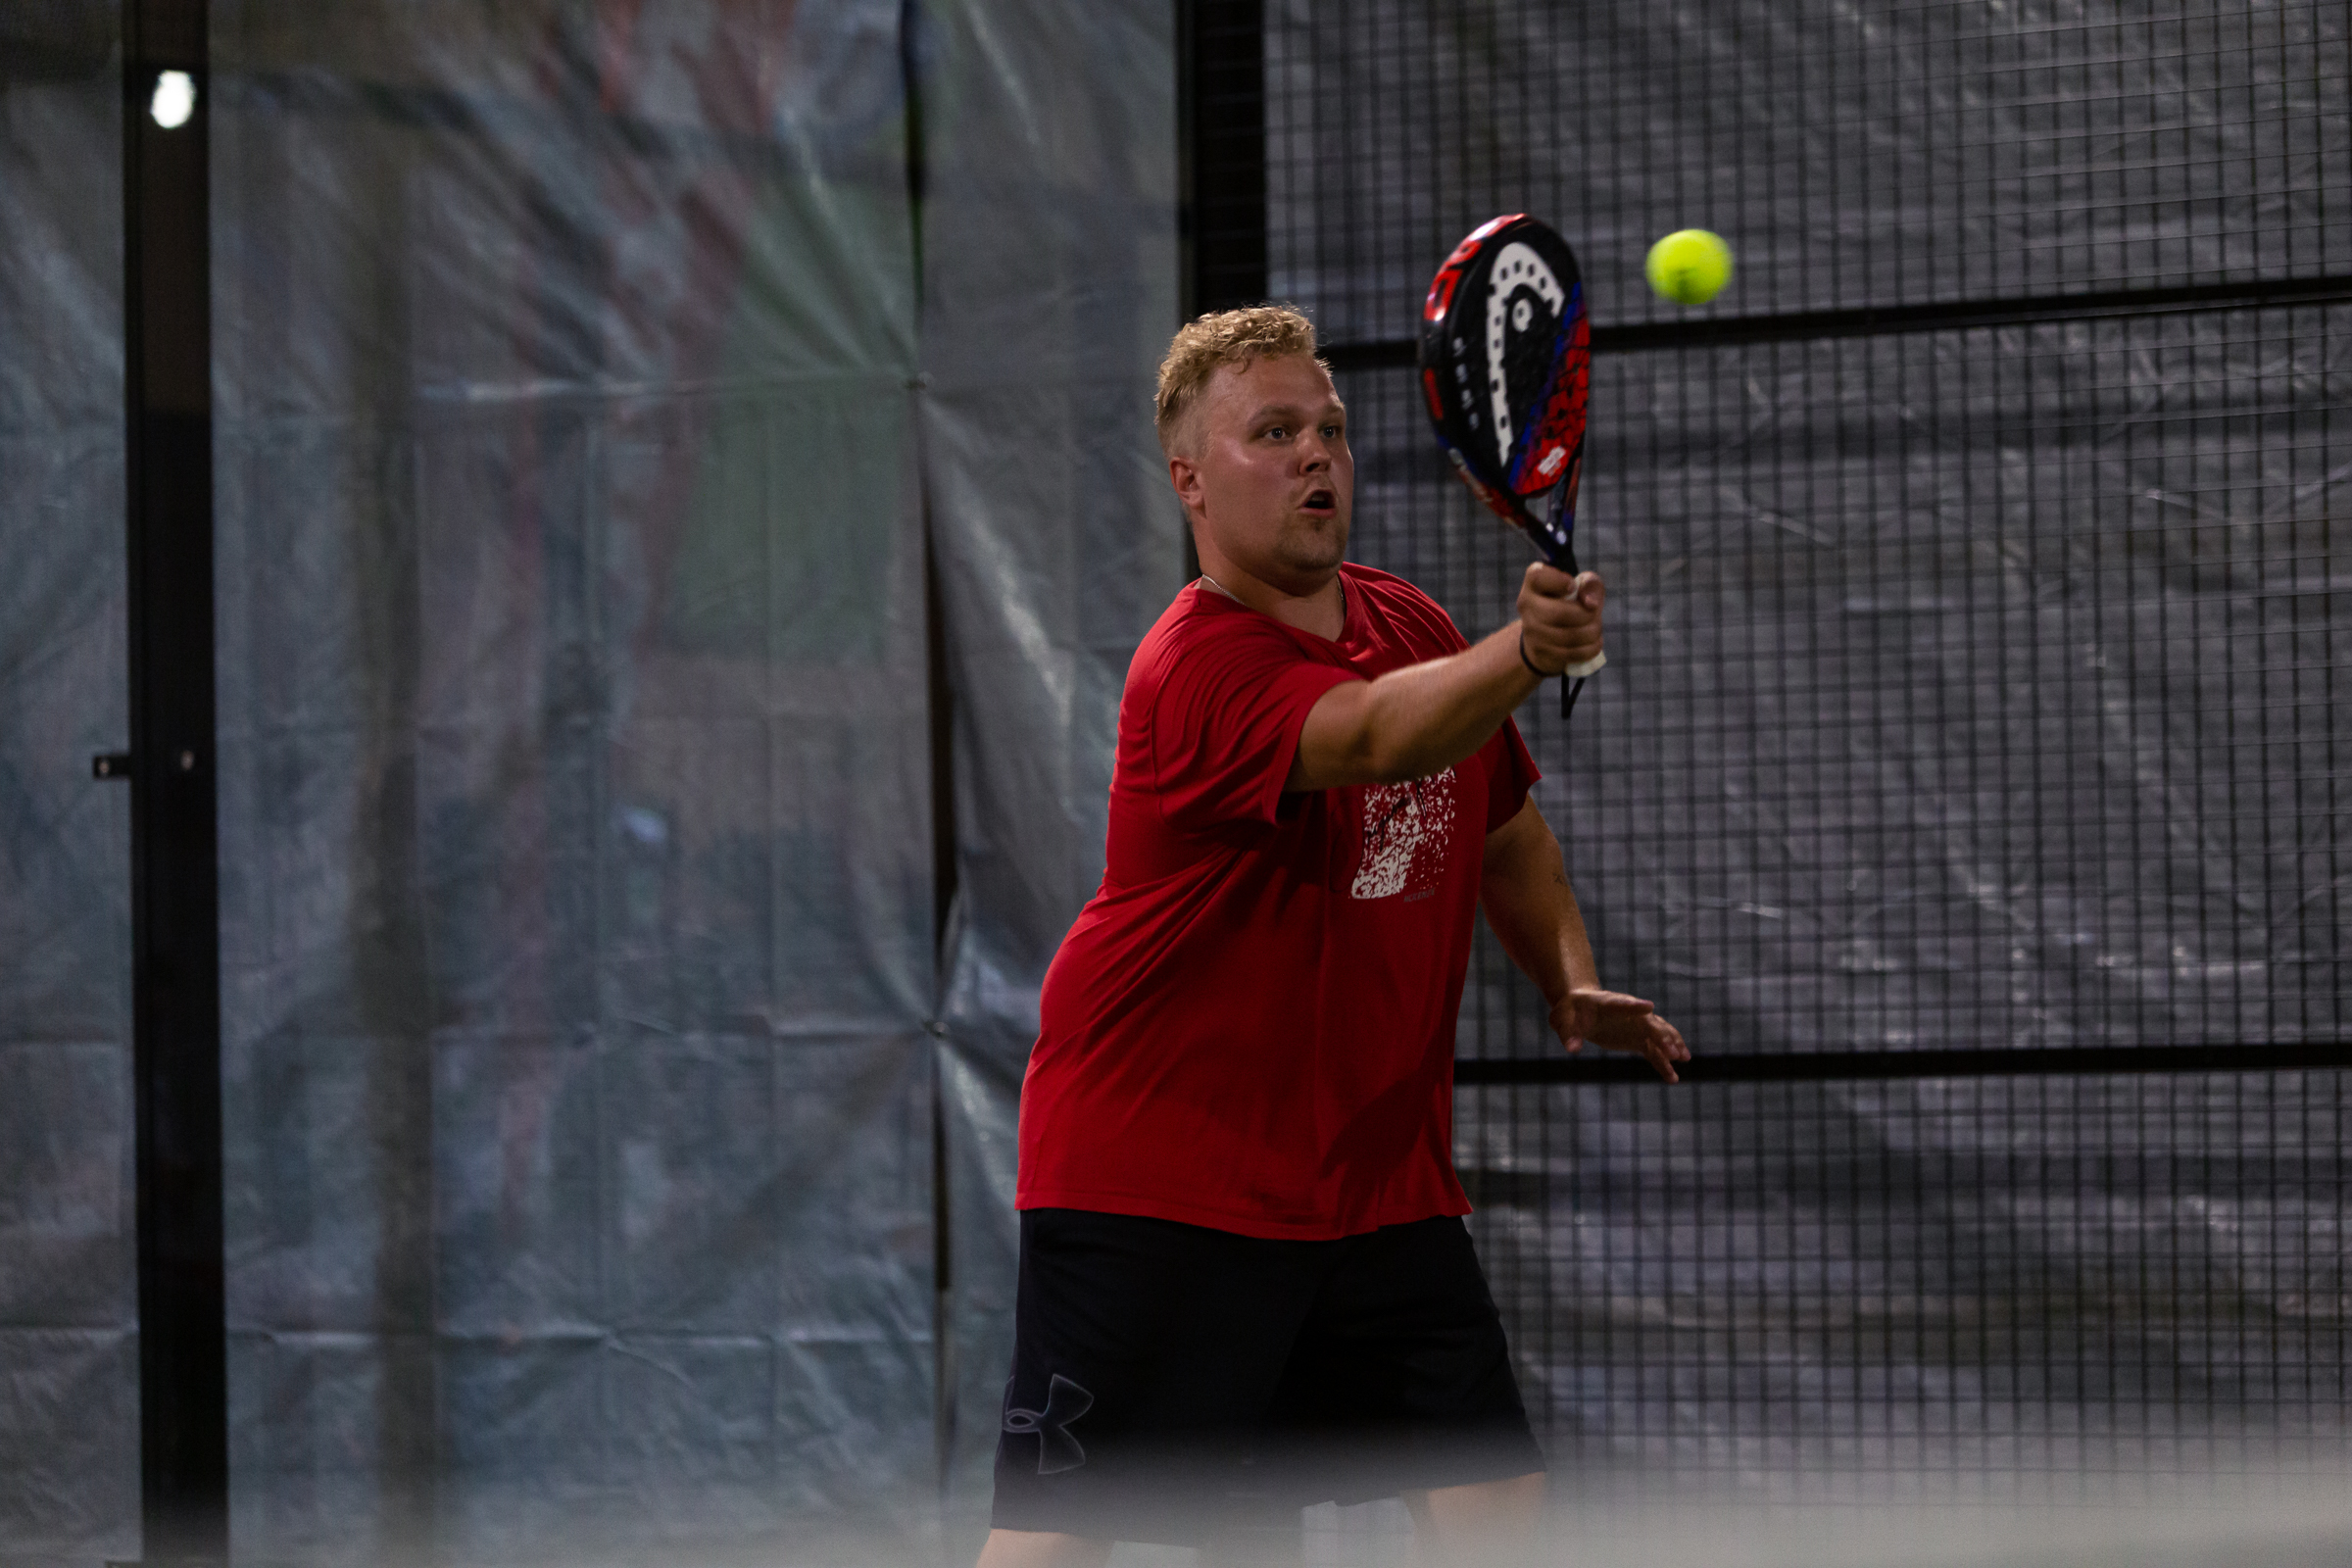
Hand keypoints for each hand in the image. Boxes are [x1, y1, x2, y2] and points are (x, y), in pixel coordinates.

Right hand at [1517, 565, 1603, 675]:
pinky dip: (1590, 648)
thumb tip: (1591, 604)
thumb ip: (1590, 584)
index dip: (1559, 581)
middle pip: (1560, 613)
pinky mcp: (1540, 652)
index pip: (1538, 576)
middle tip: (1594, 614)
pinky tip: (1593, 642)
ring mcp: (1530, 631)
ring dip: (1592, 633)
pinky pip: (1572, 653)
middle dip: (1587, 615)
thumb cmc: (1568, 603)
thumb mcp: (1582, 586)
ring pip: (1569, 636)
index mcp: (1533, 582)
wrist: (1547, 635)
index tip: (1573, 586)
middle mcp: (1526, 604)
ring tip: (1595, 629)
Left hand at [1549, 987, 1688, 1083]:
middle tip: (1673, 1051)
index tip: (1649, 1007)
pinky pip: (1655, 1052)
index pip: (1624, 1004)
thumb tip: (1573, 1049)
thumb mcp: (1562, 1019)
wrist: (1581, 1008)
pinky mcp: (1638, 1039)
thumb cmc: (1570, 1010)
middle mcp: (1630, 1013)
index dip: (1635, 1006)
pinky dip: (1664, 1064)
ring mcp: (1637, 1026)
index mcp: (1610, 1003)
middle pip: (1649, 1023)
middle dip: (1662, 1035)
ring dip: (1671, 1046)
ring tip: (1684, 1059)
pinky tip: (1673, 1078)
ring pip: (1659, 1035)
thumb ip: (1568, 1033)